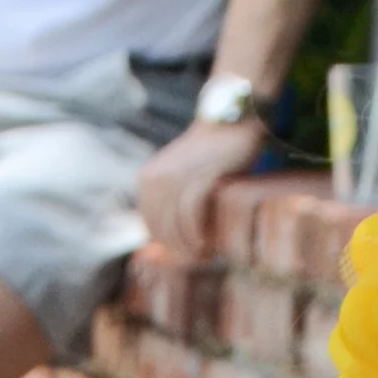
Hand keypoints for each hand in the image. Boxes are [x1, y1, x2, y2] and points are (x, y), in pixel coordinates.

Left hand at [134, 115, 269, 264]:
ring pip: (175, 229)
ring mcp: (174, 178)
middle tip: (204, 258)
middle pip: (162, 233)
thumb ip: (172, 204)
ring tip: (210, 253)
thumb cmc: (212, 154)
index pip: (153, 231)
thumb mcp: (183, 178)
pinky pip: (190, 217)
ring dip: (192, 248)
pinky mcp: (197, 177)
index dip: (173, 248)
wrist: (230, 120)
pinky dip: (199, 235)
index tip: (194, 254)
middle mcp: (155, 180)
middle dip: (183, 252)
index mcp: (147, 182)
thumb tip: (173, 243)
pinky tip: (210, 243)